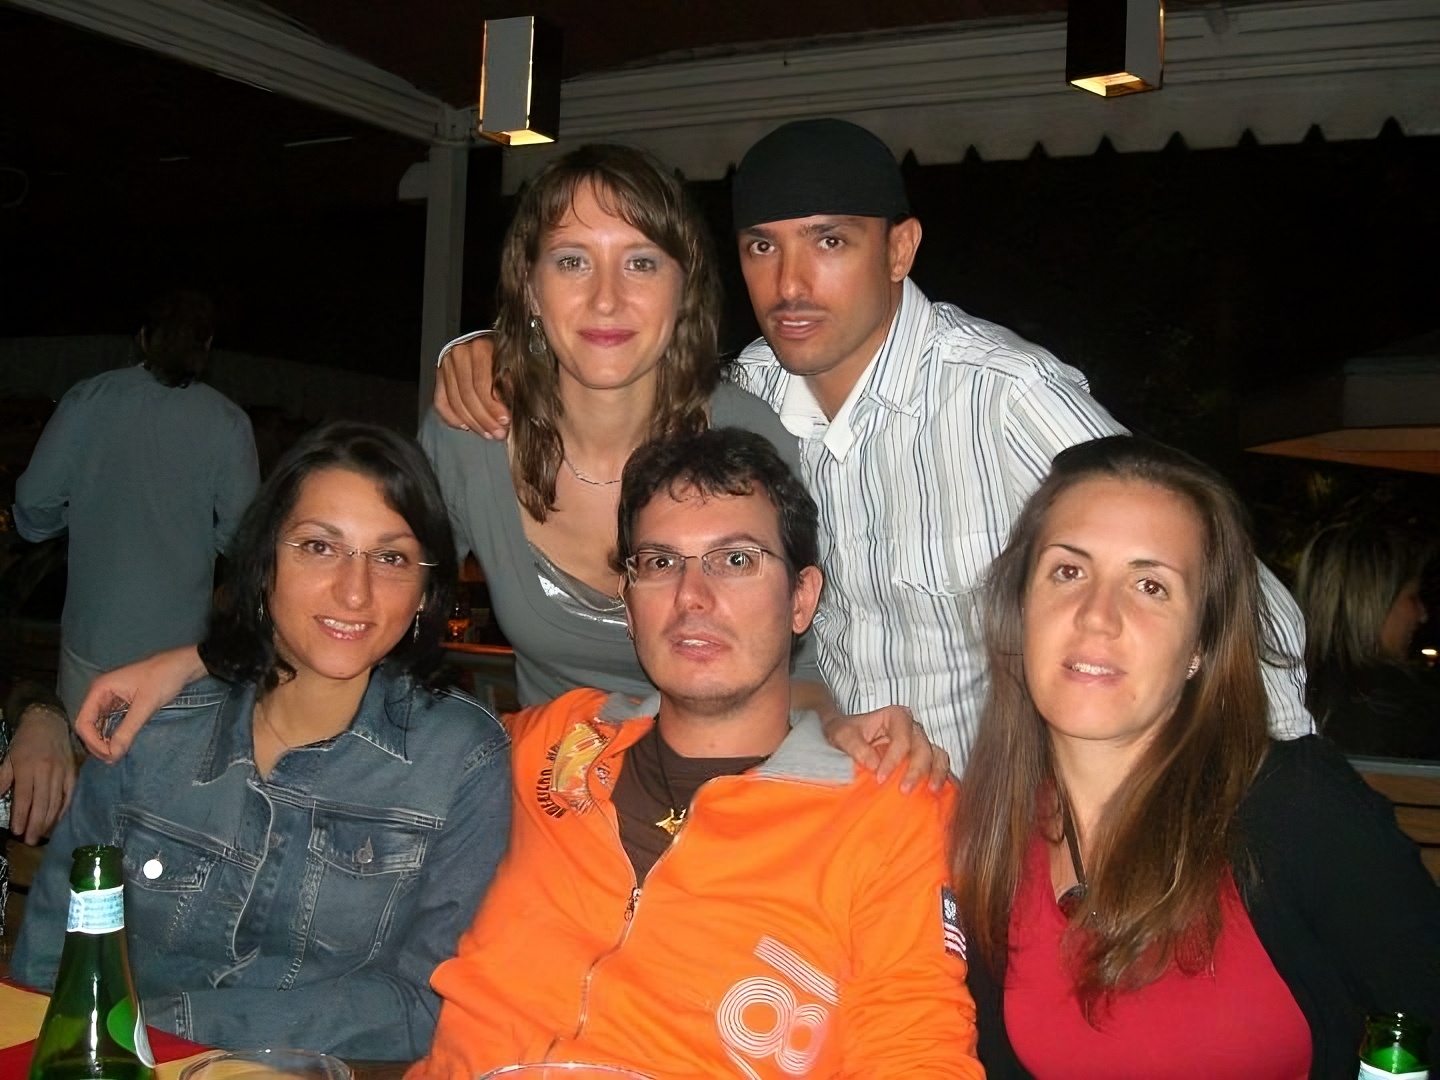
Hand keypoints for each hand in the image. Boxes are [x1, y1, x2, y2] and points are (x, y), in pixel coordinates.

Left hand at [1, 704, 77, 843]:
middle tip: (31, 840)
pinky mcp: (72, 773)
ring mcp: (62, 772)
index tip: (17, 831)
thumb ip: (3, 780)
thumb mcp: (8, 759)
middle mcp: (46, 771)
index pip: (24, 797)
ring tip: (42, 835)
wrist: (48, 722)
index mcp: (28, 767)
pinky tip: (57, 821)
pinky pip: (69, 795)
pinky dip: (64, 810)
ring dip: (49, 821)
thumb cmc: (25, 742)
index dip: (21, 816)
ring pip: (56, 802)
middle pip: (42, 803)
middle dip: (36, 824)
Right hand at [73, 645, 204, 762]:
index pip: (84, 722)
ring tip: (116, 756)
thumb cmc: (164, 679)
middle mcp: (99, 694)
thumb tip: (113, 754)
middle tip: (113, 759)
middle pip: (87, 726)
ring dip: (104, 742)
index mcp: (100, 689)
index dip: (93, 742)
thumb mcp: (146, 705)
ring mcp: (109, 698)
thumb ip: (128, 729)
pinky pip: (109, 723)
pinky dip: (112, 735)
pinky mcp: (119, 703)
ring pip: (97, 726)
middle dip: (97, 744)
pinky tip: (120, 745)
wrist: (182, 666)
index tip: (110, 755)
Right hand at [434, 334, 507, 437]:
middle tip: (496, 432)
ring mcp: (447, 366)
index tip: (504, 420)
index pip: (481, 384)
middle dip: (484, 419)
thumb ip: (509, 381)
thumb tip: (509, 406)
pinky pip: (441, 402)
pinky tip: (466, 426)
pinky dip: (452, 418)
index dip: (492, 406)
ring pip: (454, 402)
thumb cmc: (500, 351)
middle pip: (467, 395)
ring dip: (472, 422)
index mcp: (479, 348)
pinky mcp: (440, 376)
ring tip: (486, 433)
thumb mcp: (511, 361)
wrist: (482, 340)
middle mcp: (460, 356)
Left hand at [822, 706, 950, 792]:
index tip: (880, 777)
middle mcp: (912, 728)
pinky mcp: (925, 758)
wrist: (848, 736)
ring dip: (937, 773)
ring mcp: (921, 742)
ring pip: (937, 755)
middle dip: (916, 770)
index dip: (893, 759)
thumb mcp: (842, 735)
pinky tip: (939, 792)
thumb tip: (874, 765)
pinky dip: (942, 778)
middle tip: (904, 790)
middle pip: (923, 747)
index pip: (902, 738)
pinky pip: (939, 765)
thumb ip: (856, 747)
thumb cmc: (846, 732)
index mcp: (895, 717)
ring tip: (932, 790)